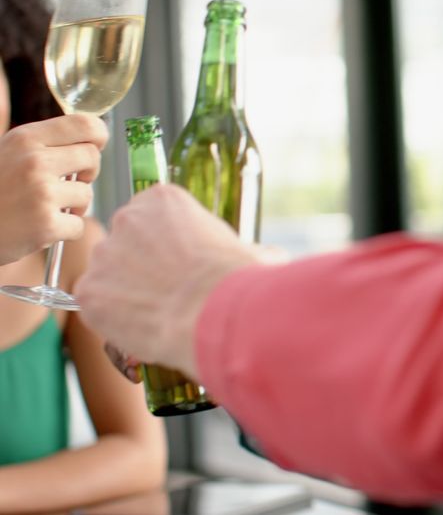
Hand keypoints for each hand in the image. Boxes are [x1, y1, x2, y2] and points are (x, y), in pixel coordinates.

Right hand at [0, 115, 106, 265]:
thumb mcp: (9, 152)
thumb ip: (45, 144)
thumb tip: (93, 139)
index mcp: (26, 139)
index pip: (85, 124)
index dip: (98, 136)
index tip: (94, 147)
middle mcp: (35, 161)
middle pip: (92, 157)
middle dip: (87, 172)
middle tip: (68, 183)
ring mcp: (41, 193)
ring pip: (86, 194)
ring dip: (73, 205)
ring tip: (46, 208)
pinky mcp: (46, 224)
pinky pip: (78, 225)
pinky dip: (65, 230)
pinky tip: (41, 228)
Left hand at [75, 184, 260, 378]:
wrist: (213, 314)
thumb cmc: (237, 281)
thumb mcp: (253, 253)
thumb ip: (248, 250)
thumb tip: (268, 257)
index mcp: (164, 200)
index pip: (155, 217)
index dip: (169, 244)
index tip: (183, 263)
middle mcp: (126, 218)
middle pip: (127, 242)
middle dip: (142, 265)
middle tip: (169, 291)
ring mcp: (104, 255)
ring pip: (109, 274)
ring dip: (126, 291)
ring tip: (158, 314)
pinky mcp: (89, 292)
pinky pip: (96, 305)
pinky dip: (114, 318)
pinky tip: (141, 328)